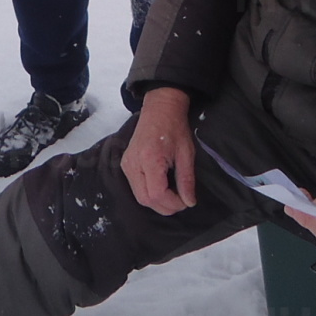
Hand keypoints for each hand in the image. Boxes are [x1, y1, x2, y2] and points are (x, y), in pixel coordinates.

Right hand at [122, 87, 196, 214]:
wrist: (159, 109)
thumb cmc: (174, 127)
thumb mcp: (186, 153)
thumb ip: (187, 179)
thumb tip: (189, 202)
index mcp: (149, 158)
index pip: (156, 194)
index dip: (172, 203)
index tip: (186, 201)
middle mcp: (133, 163)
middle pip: (145, 200)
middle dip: (165, 206)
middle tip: (181, 201)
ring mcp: (127, 164)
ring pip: (139, 197)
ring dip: (157, 202)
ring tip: (173, 195)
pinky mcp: (125, 164)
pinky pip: (136, 188)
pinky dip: (149, 193)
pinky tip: (162, 188)